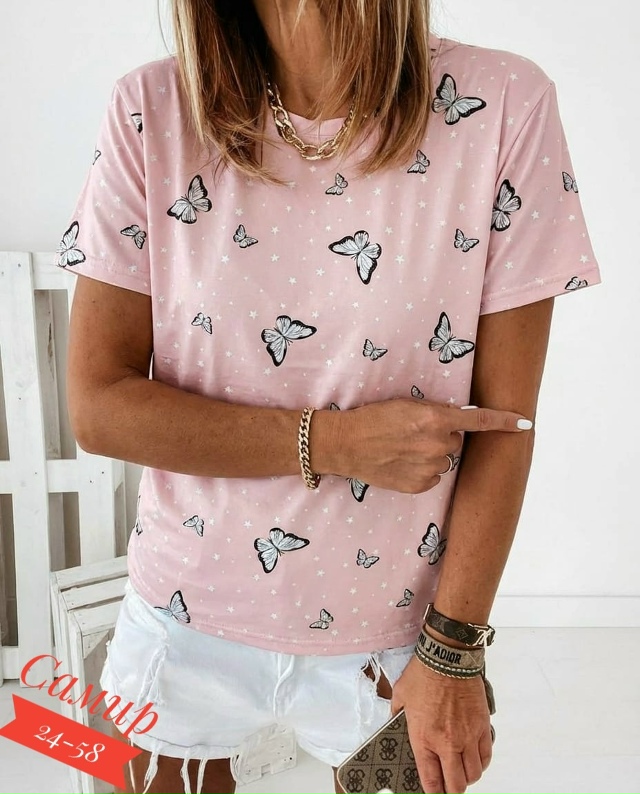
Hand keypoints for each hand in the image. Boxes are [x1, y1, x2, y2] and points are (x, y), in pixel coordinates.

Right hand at [321, 398, 531, 493]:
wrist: (345, 444)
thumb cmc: (373, 418)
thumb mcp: (406, 405)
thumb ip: (436, 413)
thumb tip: (459, 422)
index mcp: (434, 419)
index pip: (478, 421)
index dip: (504, 422)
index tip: (525, 424)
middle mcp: (436, 445)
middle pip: (457, 441)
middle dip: (443, 436)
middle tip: (415, 433)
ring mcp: (428, 468)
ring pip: (445, 461)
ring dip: (432, 455)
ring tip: (404, 449)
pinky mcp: (419, 486)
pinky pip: (433, 478)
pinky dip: (422, 471)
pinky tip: (402, 463)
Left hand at [391, 655, 492, 793]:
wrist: (447, 657)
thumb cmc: (423, 673)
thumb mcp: (400, 697)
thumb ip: (396, 715)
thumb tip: (395, 722)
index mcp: (424, 738)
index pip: (431, 781)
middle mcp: (447, 742)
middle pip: (457, 785)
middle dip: (452, 791)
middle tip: (448, 787)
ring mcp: (468, 736)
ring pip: (474, 774)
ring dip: (467, 778)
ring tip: (461, 772)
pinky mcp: (483, 726)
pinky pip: (486, 755)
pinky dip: (481, 763)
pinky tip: (474, 759)